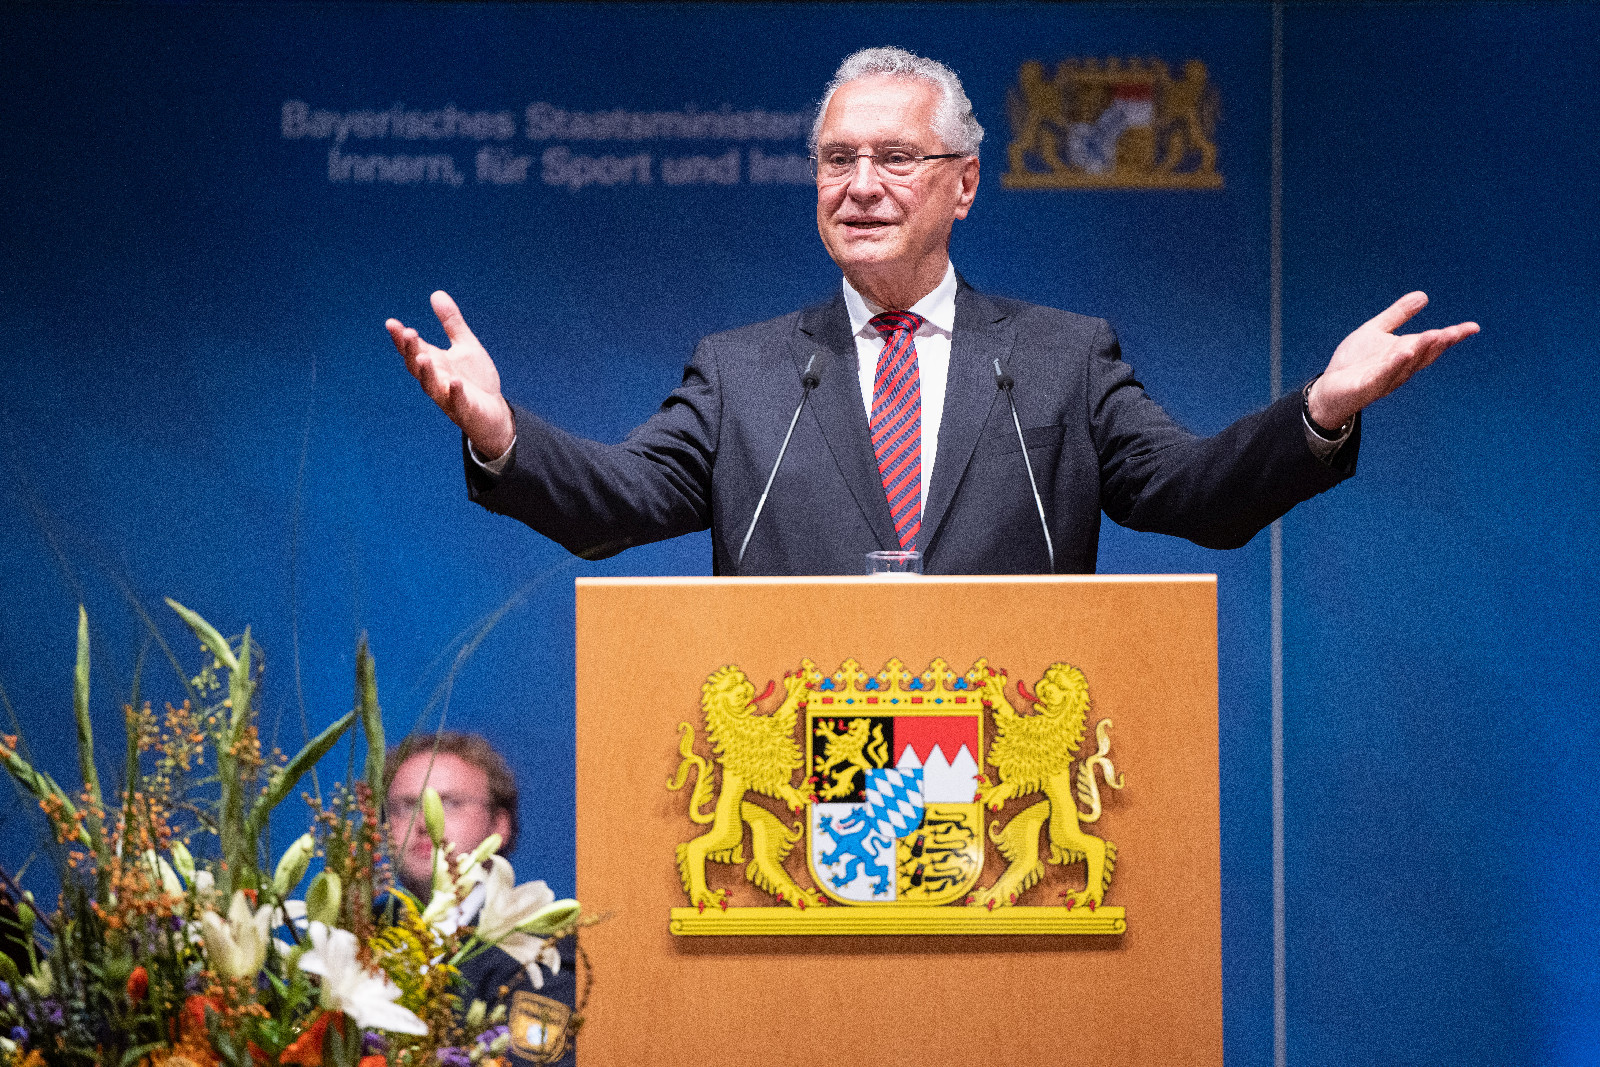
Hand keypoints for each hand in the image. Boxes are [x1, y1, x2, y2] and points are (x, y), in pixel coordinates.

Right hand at [387, 291, 515, 459]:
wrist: (494, 412)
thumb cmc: (476, 380)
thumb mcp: (465, 345)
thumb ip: (451, 323)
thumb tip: (436, 293)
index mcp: (435, 363)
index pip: (413, 349)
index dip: (401, 338)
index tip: (391, 323)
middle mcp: (437, 380)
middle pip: (418, 366)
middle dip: (411, 351)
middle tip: (407, 333)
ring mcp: (449, 397)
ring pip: (432, 386)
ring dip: (427, 372)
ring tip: (423, 357)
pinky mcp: (466, 411)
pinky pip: (458, 403)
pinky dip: (455, 393)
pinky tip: (455, 382)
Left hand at [1307, 292, 1479, 429]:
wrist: (1328, 390)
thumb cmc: (1354, 363)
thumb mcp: (1376, 331)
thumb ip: (1398, 315)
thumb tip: (1424, 295)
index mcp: (1404, 354)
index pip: (1432, 344)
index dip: (1452, 336)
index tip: (1473, 327)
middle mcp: (1400, 368)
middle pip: (1424, 355)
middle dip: (1439, 343)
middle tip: (1454, 331)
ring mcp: (1384, 379)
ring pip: (1406, 365)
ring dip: (1419, 350)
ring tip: (1433, 335)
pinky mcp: (1365, 387)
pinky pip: (1382, 376)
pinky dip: (1394, 365)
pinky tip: (1403, 353)